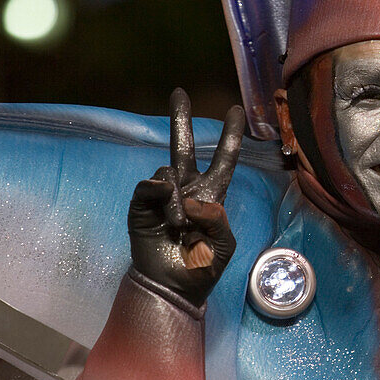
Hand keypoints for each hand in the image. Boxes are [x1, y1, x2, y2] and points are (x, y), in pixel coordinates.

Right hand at [128, 88, 243, 307]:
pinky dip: (161, 196)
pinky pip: (151, 185)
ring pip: (170, 172)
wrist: (173, 287)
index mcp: (211, 196)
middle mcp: (186, 189)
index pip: (223, 160)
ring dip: (178, 201)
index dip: (229, 137)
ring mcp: (163, 195)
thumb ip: (218, 219)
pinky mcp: (142, 204)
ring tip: (179, 228)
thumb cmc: (202, 267)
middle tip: (178, 93)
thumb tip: (191, 200)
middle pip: (183, 147)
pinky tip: (167, 216)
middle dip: (180, 119)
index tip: (237, 111)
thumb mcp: (224, 245)